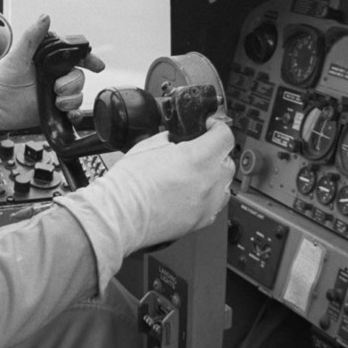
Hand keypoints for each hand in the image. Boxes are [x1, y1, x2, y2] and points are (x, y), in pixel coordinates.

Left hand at [0, 14, 104, 131]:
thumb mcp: (17, 55)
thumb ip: (32, 36)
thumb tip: (45, 16)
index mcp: (48, 62)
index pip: (75, 58)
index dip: (89, 60)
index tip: (96, 65)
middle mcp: (53, 77)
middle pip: (79, 78)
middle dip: (73, 84)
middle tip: (57, 87)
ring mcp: (53, 95)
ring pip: (77, 96)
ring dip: (72, 99)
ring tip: (56, 101)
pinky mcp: (52, 112)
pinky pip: (73, 113)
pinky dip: (75, 114)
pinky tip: (69, 114)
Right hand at [108, 113, 235, 241]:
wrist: (120, 215)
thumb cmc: (129, 185)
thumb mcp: (149, 145)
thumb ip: (170, 139)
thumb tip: (175, 140)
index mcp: (197, 158)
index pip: (224, 136)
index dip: (217, 127)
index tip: (209, 128)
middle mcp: (208, 181)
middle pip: (228, 161)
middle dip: (216, 153)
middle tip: (200, 152)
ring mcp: (207, 203)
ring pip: (226, 185)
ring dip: (215, 176)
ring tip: (196, 175)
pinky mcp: (201, 221)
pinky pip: (216, 205)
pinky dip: (209, 197)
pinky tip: (192, 194)